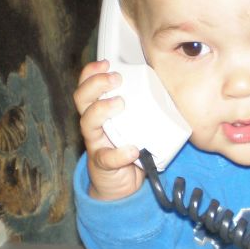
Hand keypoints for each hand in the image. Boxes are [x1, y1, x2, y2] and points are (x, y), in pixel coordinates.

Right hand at [73, 60, 144, 200]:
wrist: (120, 184)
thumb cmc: (128, 147)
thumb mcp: (134, 123)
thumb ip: (143, 106)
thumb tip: (168, 85)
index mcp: (99, 111)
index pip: (87, 86)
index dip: (91, 72)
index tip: (106, 63)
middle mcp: (93, 125)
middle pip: (81, 99)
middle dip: (95, 85)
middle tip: (115, 80)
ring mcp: (96, 144)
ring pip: (87, 123)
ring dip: (101, 110)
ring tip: (119, 104)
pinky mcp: (102, 164)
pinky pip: (107, 158)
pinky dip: (119, 153)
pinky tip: (132, 149)